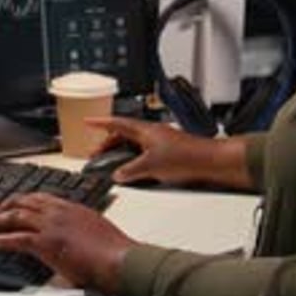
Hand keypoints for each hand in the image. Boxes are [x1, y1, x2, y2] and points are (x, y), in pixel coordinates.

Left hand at [0, 192, 134, 293]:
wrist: (116, 258)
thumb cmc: (112, 248)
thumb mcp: (96, 228)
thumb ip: (82, 225)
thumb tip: (76, 234)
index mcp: (72, 207)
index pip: (42, 197)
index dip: (26, 199)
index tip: (17, 203)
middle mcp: (60, 211)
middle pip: (26, 201)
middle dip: (8, 205)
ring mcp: (52, 225)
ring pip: (17, 215)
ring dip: (0, 219)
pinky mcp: (46, 243)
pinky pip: (17, 238)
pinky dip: (1, 240)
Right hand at [86, 116, 207, 185]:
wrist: (208, 161)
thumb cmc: (184, 156)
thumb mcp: (149, 166)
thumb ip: (130, 170)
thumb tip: (118, 174)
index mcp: (145, 130)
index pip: (117, 123)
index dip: (100, 123)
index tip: (88, 121)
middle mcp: (152, 132)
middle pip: (124, 134)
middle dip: (108, 143)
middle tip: (97, 154)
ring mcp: (160, 141)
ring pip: (134, 144)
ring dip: (122, 152)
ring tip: (113, 165)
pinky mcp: (167, 151)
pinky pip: (144, 152)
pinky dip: (135, 159)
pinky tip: (134, 171)